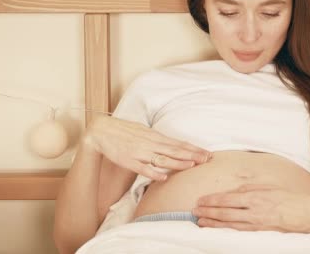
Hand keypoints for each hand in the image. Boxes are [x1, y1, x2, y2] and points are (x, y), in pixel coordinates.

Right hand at [85, 116, 211, 180]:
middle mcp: (150, 143)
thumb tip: (174, 144)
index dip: (193, 149)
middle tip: (207, 159)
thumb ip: (158, 139)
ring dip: (177, 162)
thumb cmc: (124, 132)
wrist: (101, 131)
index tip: (207, 153)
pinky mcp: (128, 161)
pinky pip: (142, 168)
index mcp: (155, 136)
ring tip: (191, 166)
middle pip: (174, 150)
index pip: (178, 143)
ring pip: (162, 158)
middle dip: (192, 155)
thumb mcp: (144, 132)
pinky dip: (153, 172)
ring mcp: (140, 152)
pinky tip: (163, 177)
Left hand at [192, 184, 309, 232]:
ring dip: (213, 223)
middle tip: (194, 211)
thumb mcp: (272, 188)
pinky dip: (226, 232)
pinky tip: (217, 231)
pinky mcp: (262, 233)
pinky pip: (240, 232)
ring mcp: (258, 223)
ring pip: (230, 224)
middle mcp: (255, 209)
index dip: (213, 200)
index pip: (229, 198)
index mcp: (257, 195)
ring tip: (200, 222)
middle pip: (226, 211)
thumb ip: (253, 188)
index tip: (200, 200)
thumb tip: (237, 189)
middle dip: (208, 212)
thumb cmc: (293, 200)